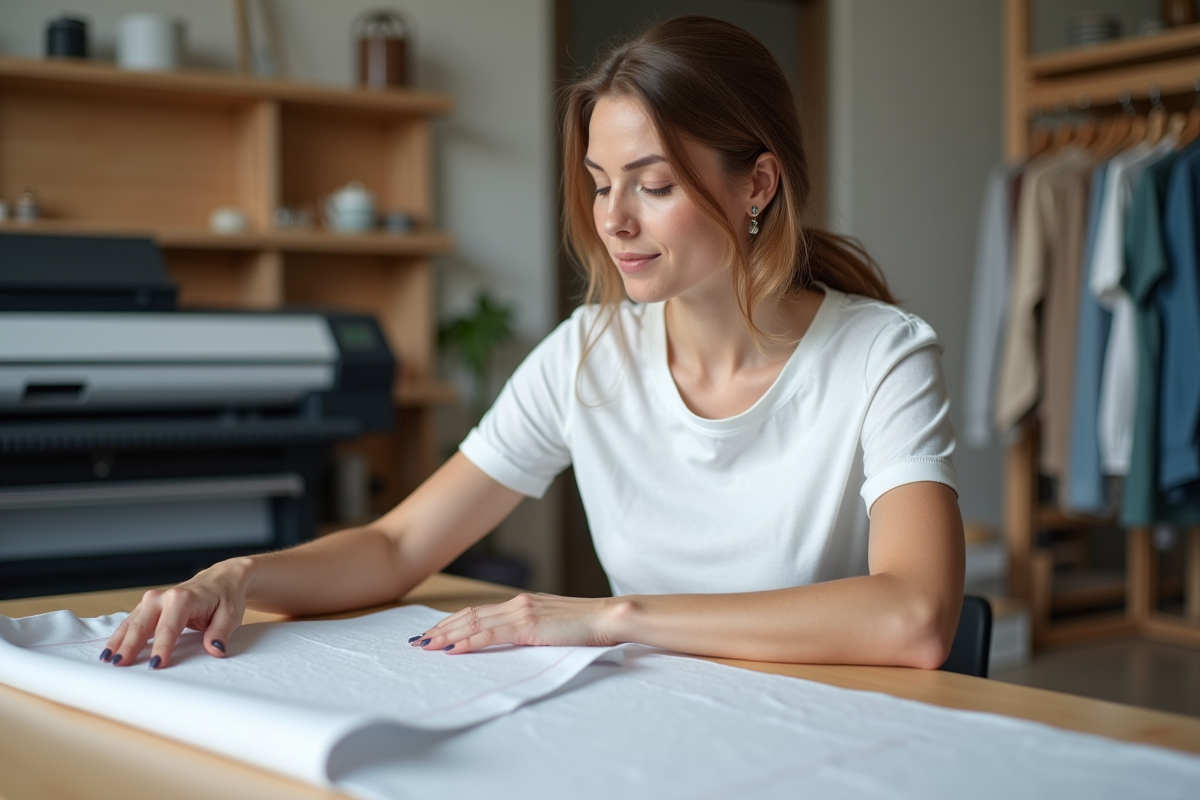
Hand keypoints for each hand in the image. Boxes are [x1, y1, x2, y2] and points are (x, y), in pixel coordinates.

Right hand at [100, 559, 251, 668]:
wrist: (223, 578)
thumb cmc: (226, 597)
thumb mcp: (230, 615)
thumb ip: (220, 632)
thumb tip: (215, 649)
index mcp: (183, 598)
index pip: (169, 627)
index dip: (162, 647)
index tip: (155, 664)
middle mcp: (164, 596)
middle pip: (143, 625)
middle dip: (130, 645)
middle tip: (120, 664)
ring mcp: (153, 599)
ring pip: (132, 622)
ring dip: (119, 641)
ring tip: (107, 660)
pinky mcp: (149, 605)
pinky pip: (131, 621)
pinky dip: (120, 635)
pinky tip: (111, 650)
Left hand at [413, 593, 621, 654]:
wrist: (608, 617)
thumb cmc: (588, 626)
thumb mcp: (555, 626)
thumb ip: (535, 629)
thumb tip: (520, 642)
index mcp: (524, 603)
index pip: (480, 612)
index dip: (455, 621)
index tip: (436, 631)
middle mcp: (518, 603)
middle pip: (470, 615)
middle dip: (443, 627)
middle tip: (420, 640)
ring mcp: (522, 612)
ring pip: (474, 623)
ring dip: (447, 634)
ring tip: (427, 645)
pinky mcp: (528, 625)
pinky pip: (490, 635)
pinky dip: (468, 641)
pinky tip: (453, 649)